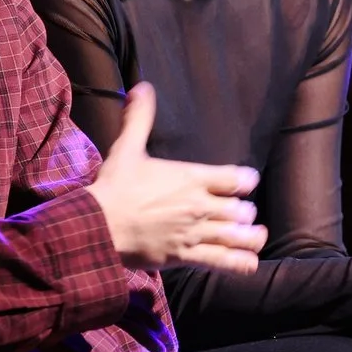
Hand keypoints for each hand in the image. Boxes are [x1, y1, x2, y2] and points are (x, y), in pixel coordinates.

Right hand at [87, 82, 266, 272]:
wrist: (99, 226)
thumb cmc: (114, 187)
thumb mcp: (127, 148)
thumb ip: (139, 119)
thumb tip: (141, 88)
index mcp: (192, 178)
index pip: (238, 178)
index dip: (246, 181)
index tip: (244, 183)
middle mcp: (200, 206)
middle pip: (242, 210)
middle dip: (244, 212)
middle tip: (239, 213)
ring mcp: (196, 233)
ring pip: (240, 236)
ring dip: (250, 236)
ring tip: (253, 236)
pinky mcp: (188, 257)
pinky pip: (226, 262)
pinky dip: (242, 263)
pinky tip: (248, 262)